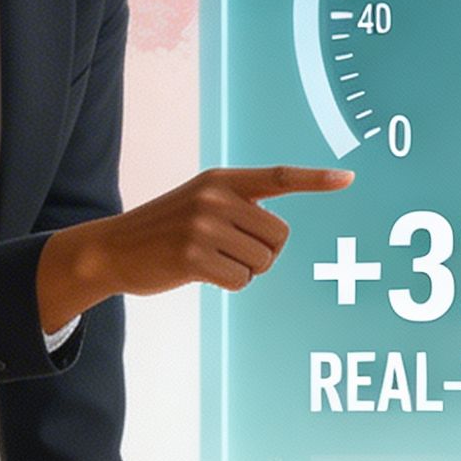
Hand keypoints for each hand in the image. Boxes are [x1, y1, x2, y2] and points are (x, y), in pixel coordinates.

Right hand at [40, 165, 352, 323]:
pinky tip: (202, 274)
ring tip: (210, 260)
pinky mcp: (195, 257)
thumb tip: (276, 232)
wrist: (111, 249)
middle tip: (226, 250)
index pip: (278, 176)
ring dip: (244, 270)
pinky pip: (241, 280)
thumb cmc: (164, 229)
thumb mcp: (199, 201)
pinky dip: (229, 283)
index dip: (315, 179)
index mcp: (221, 180)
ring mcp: (204, 226)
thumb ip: (237, 205)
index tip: (348, 178)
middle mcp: (216, 198)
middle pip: (279, 237)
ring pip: (263, 262)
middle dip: (262, 252)